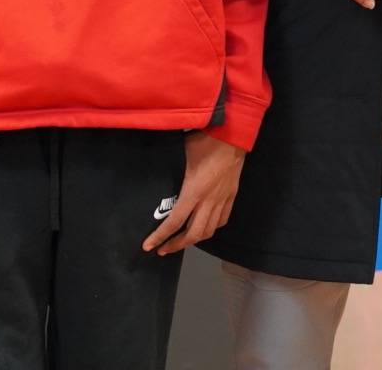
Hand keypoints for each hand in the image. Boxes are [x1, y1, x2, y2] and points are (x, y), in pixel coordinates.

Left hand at [142, 132, 245, 255]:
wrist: (234, 133)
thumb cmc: (205, 139)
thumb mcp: (181, 152)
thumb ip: (172, 168)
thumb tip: (156, 172)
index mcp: (194, 190)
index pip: (175, 221)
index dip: (160, 236)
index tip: (148, 246)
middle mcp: (209, 200)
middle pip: (194, 234)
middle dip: (176, 245)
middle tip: (162, 249)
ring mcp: (222, 198)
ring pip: (210, 230)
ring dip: (194, 240)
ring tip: (181, 242)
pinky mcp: (232, 194)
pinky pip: (222, 219)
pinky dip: (211, 228)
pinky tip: (204, 227)